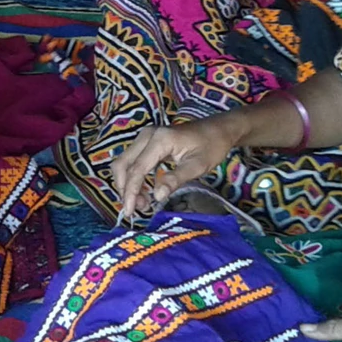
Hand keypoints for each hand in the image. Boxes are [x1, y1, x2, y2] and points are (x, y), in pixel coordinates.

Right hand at [110, 117, 238, 220]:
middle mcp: (147, 135)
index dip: (131, 192)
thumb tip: (157, 196)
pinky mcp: (147, 141)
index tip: (131, 212)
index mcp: (160, 140)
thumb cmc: (212, 146)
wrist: (218, 129)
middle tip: (138, 208)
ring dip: (128, 184)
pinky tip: (144, 191)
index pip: (137, 169)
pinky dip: (133, 177)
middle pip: (123, 165)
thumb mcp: (198, 166)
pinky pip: (132, 161)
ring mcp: (145, 137)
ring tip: (143, 202)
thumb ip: (176, 179)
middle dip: (126, 189)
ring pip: (124, 163)